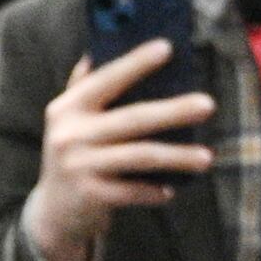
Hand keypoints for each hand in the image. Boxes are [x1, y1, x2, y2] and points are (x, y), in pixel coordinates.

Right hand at [22, 44, 215, 260]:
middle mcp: (70, 134)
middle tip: (208, 104)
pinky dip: (154, 191)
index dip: (135, 63)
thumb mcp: (68, 121)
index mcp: (68, 108)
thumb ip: (83, 86)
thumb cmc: (73, 157)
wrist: (52, 212)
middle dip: (174, 110)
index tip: (167, 48)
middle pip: (132, 118)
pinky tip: (171, 190)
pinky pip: (132, 191)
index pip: (106, 79)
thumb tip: (100, 48)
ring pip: (139, 156)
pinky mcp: (89, 196)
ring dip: (176, 157)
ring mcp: (79, 166)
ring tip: (207, 158)